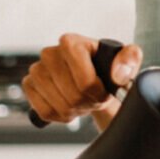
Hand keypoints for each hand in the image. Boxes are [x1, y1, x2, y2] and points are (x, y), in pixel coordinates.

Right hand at [22, 33, 141, 124]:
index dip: (98, 92)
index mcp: (71, 42)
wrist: (94, 78)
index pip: (85, 81)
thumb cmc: (109, 67)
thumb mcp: (127, 60)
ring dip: (76, 110)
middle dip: (88, 102)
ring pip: (59, 106)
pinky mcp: (29, 86)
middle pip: (72, 96)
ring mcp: (36, 70)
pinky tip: (69, 105)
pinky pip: (45, 112)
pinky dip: (60, 116)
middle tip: (94, 96)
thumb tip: (118, 75)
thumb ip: (130, 59)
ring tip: (83, 99)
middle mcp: (49, 53)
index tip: (104, 90)